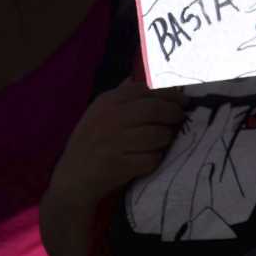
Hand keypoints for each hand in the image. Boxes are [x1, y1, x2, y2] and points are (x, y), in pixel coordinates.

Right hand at [49, 77, 185, 205]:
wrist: (73, 179)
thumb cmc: (90, 143)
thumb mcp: (99, 112)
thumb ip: (122, 93)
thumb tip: (145, 75)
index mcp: (108, 102)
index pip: (146, 89)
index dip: (170, 94)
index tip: (182, 100)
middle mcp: (111, 118)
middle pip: (156, 109)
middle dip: (174, 114)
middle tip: (179, 118)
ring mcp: (115, 141)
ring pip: (158, 134)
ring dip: (166, 139)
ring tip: (162, 141)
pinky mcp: (120, 164)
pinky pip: (152, 159)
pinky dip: (155, 160)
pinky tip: (149, 159)